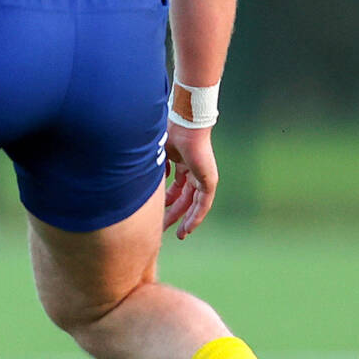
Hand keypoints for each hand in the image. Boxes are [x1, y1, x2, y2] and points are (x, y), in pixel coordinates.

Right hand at [163, 123, 218, 238]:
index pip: (175, 186)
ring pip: (194, 203)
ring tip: (179, 234)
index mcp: (181, 162)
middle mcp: (193, 170)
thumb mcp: (156, 153)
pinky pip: (203, 203)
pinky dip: (196, 216)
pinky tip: (189, 228)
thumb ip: (154, 169)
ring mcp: (202, 175)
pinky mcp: (209, 180)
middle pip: (184, 197)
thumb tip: (149, 185)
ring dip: (186, 219)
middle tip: (164, 227)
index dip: (167, 200)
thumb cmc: (169, 131)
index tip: (158, 212)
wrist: (186, 123)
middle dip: (174, 213)